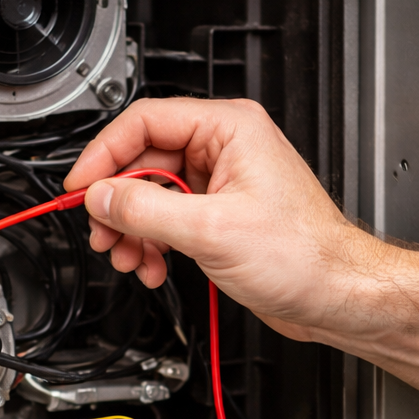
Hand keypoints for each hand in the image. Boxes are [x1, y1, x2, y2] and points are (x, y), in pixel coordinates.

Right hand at [64, 96, 385, 341]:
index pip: (145, 122)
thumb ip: (145, 210)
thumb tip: (101, 198)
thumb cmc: (305, 256)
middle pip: (143, 162)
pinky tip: (153, 265)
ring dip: (133, 230)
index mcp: (229, 128)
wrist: (336, 295)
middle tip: (103, 233)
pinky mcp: (218, 215)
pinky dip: (152, 243)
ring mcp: (221, 182)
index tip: (81, 186)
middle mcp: (224, 148)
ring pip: (151, 195)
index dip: (105, 155)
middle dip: (118, 204)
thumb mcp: (210, 231)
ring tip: (130, 257)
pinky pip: (167, 219)